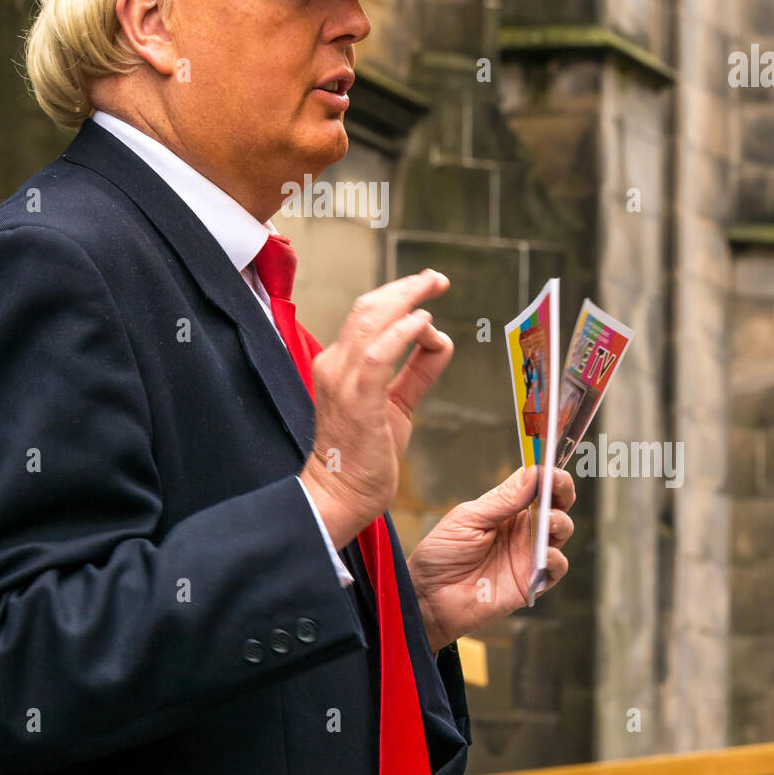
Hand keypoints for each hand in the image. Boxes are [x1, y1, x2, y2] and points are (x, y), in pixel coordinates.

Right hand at [300, 269, 453, 549]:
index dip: (398, 295)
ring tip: (432, 288)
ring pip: (371, 321)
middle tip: (436, 278)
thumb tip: (438, 341)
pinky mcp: (356, 400)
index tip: (427, 286)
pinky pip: (378, 355)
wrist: (339, 496)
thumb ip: (417, 372)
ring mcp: (342, 380)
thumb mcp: (396, 405)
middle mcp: (335, 365)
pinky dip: (401, 334)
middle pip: (368, 308)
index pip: (366, 315)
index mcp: (339, 365)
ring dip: (406, 299)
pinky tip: (423, 323)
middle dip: (405, 287)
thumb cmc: (363, 455)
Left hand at [407, 465, 575, 651]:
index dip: (545, 471)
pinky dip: (555, 559)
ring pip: (561, 531)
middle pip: (555, 503)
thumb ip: (502, 500)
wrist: (429, 596)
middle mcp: (521, 528)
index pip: (534, 483)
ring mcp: (528, 554)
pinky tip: (544, 554)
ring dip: (560, 521)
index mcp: (505, 509)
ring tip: (547, 520)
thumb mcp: (468, 519)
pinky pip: (556, 568)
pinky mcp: (530, 582)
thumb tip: (533, 473)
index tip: (548, 465)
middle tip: (558, 485)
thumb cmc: (442, 554)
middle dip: (563, 490)